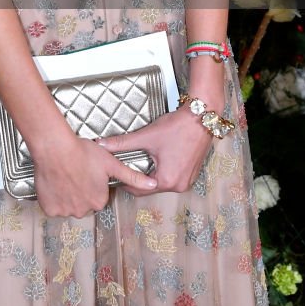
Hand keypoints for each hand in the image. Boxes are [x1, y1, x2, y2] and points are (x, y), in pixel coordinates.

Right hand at [32, 133, 157, 216]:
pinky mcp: (49, 209)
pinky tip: (55, 181)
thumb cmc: (83, 152)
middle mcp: (83, 210)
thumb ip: (133, 176)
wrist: (55, 148)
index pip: (98, 196)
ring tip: (65, 174)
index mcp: (99, 201)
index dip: (94, 183)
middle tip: (76, 172)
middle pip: (83, 202)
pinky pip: (53, 206)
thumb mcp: (111, 163)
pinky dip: (53, 197)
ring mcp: (65, 211)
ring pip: (68, 204)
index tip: (89, 172)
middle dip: (81, 191)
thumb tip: (153, 185)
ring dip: (67, 194)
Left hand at [97, 107, 213, 194]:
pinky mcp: (192, 173)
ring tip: (142, 161)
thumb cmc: (177, 127)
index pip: (139, 189)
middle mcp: (179, 185)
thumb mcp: (147, 136)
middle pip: (151, 187)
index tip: (117, 174)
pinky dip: (164, 170)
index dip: (126, 181)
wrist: (202, 116)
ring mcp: (188, 180)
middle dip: (139, 177)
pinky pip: (173, 177)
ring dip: (152, 173)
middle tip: (127, 165)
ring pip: (162, 182)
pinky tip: (158, 158)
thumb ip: (123, 143)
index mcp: (167, 181)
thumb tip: (102, 145)